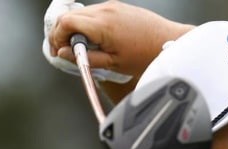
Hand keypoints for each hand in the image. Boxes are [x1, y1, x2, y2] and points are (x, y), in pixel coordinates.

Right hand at [48, 0, 192, 83]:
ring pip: (81, 13)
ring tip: (81, 48)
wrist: (171, 42)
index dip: (56, 37)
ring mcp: (112, 5)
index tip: (58, 51)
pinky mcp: (118, 6)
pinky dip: (88, 24)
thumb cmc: (146, 56)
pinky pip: (94, 12)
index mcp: (102, 24)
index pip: (65, 22)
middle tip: (64, 51)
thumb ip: (86, 58)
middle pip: (69, 16)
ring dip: (75, 28)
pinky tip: (94, 39)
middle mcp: (105, 10)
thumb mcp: (114, 64)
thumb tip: (63, 54)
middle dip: (62, 33)